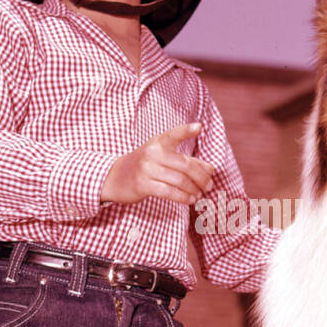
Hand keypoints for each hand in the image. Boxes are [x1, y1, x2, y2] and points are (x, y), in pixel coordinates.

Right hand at [99, 122, 214, 206]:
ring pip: (179, 180)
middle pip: (185, 165)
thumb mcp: (163, 157)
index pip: (174, 134)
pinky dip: (183, 197)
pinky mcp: (143, 185)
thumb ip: (187, 161)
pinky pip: (168, 192)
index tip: (199, 127)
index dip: (186, 130)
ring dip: (193, 189)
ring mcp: (147, 169)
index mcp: (158, 143)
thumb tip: (211, 169)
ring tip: (200, 195)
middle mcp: (153, 153)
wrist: (115, 177)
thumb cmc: (146, 166)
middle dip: (201, 177)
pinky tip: (190, 200)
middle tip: (210, 186)